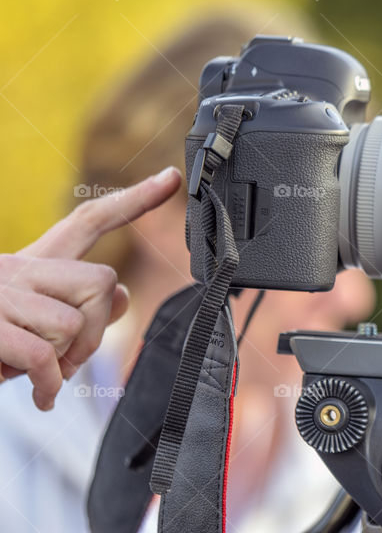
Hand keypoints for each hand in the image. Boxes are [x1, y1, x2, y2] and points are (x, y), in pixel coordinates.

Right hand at [0, 166, 181, 409]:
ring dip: (63, 364)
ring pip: (74, 324)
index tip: (173, 177)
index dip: (135, 200)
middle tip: (68, 359)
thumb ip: (76, 307)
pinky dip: (49, 385)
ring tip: (35, 375)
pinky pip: (44, 357)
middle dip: (97, 330)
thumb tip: (125, 295)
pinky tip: (42, 397)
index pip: (89, 222)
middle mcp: (16, 267)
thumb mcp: (32, 325)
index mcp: (31, 264)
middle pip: (103, 281)